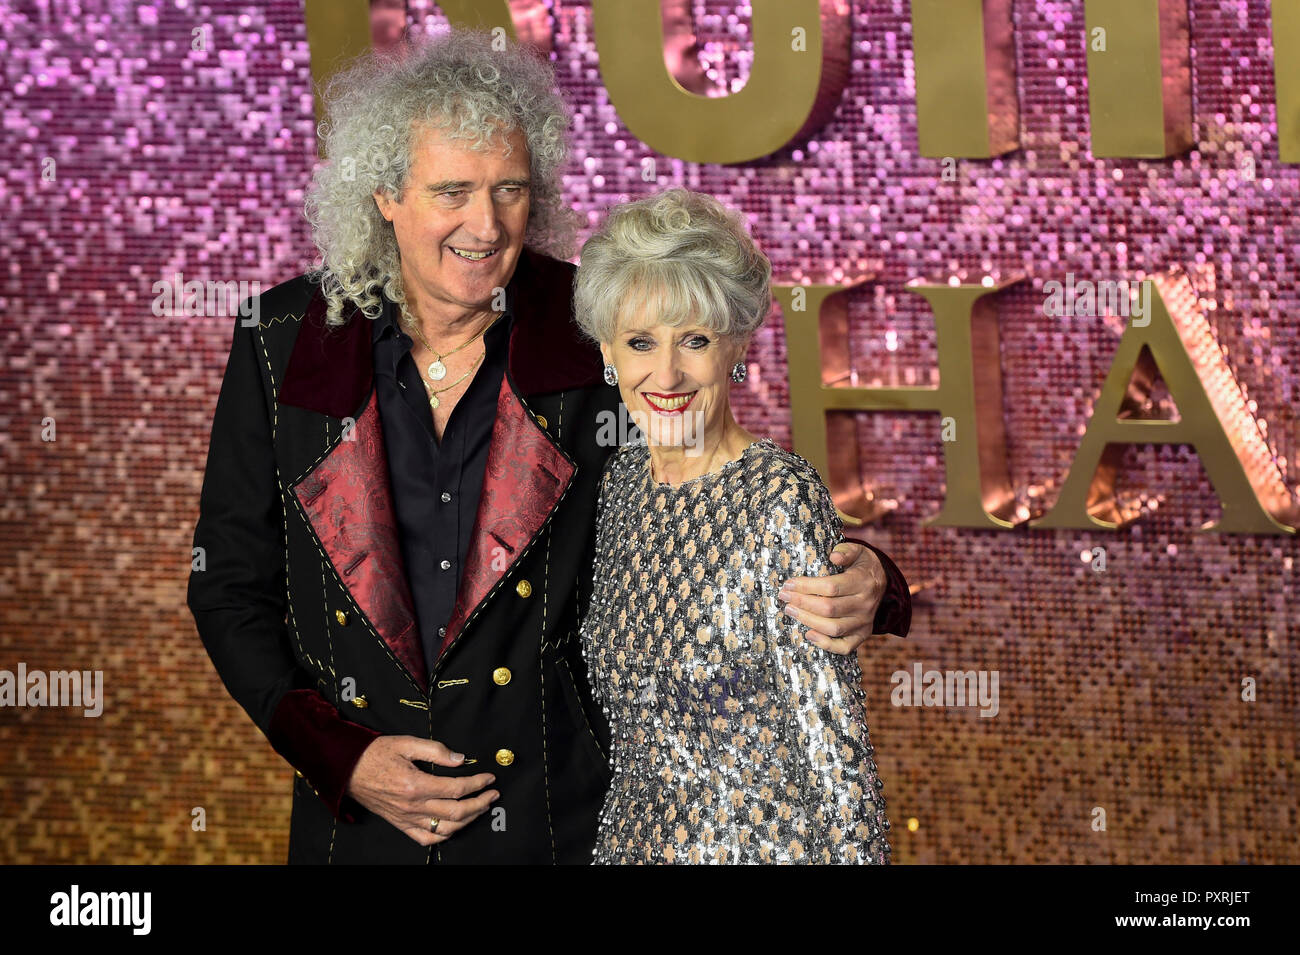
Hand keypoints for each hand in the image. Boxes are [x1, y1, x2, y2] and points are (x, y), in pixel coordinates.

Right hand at [345, 735, 498, 845]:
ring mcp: (406, 818)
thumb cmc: (375, 754)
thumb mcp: (406, 743)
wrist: (347, 770)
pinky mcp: (400, 824)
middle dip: (480, 804)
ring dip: (468, 820)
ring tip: (480, 808)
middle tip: (493, 795)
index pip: (456, 788)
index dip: (478, 783)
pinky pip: (425, 839)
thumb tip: (460, 759)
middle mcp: (412, 805)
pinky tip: (455, 826)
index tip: (490, 777)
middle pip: (456, 812)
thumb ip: (435, 750)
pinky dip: (444, 835)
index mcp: (415, 784)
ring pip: (445, 829)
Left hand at [778, 540, 890, 654]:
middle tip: (784, 596)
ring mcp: (864, 622)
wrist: (881, 581)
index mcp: (863, 582)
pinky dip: (825, 644)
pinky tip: (809, 634)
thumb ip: (846, 551)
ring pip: (833, 628)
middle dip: (802, 603)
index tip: (789, 584)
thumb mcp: (857, 551)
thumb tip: (833, 557)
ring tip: (790, 610)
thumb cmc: (861, 565)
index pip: (831, 587)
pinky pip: (844, 647)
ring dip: (808, 621)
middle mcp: (865, 604)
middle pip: (829, 609)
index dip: (806, 586)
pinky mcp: (862, 634)